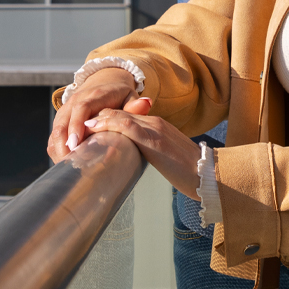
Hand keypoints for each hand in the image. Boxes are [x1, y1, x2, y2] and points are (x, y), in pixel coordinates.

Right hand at [47, 67, 137, 161]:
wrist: (104, 81)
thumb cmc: (118, 94)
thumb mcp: (130, 96)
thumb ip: (135, 104)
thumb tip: (146, 104)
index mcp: (93, 95)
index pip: (81, 109)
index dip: (77, 126)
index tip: (76, 144)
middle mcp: (75, 101)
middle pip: (62, 123)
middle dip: (64, 145)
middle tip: (70, 164)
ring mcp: (66, 111)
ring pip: (56, 132)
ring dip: (59, 150)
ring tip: (68, 168)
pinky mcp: (61, 120)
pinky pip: (54, 136)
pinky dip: (57, 150)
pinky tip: (66, 164)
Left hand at [84, 98, 203, 199]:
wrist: (210, 176)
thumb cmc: (190, 172)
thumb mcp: (166, 157)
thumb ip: (150, 152)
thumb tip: (132, 159)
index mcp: (157, 125)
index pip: (124, 116)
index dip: (104, 120)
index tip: (87, 129)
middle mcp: (154, 122)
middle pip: (118, 113)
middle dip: (96, 119)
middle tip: (77, 129)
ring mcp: (154, 129)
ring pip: (119, 116)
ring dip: (97, 121)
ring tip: (80, 129)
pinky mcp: (154, 140)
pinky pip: (126, 126)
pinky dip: (107, 125)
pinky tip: (92, 130)